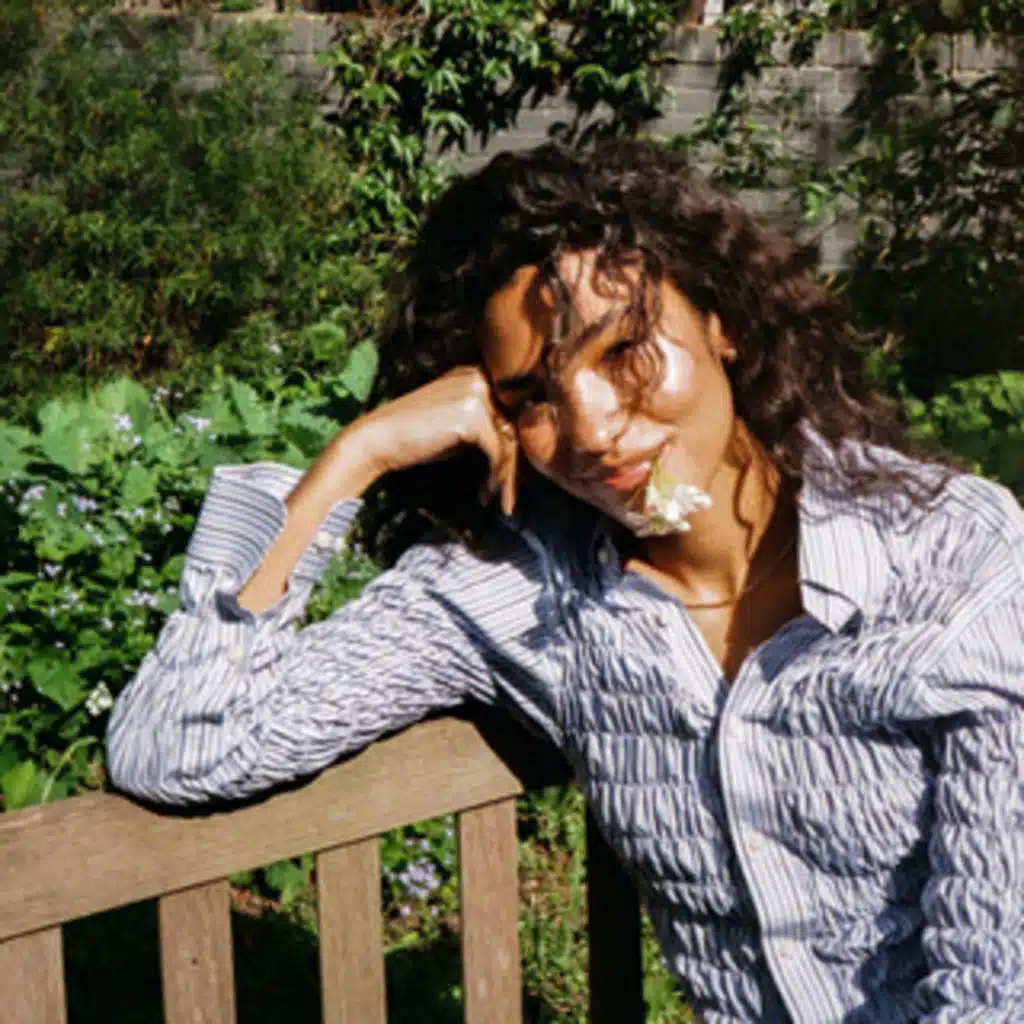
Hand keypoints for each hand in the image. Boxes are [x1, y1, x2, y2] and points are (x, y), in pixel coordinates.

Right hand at [353, 366, 518, 514]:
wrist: (377, 439)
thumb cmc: (415, 437)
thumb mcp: (458, 426)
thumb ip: (487, 426)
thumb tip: (519, 448)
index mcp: (475, 374)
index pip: (512, 409)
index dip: (519, 443)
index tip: (514, 475)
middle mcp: (478, 377)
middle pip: (516, 423)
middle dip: (518, 462)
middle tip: (512, 492)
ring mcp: (475, 393)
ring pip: (510, 440)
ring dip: (509, 476)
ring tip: (503, 501)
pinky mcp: (470, 416)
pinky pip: (497, 451)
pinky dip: (497, 477)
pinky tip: (488, 495)